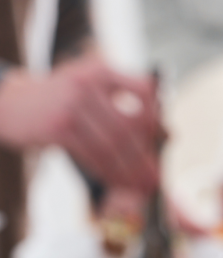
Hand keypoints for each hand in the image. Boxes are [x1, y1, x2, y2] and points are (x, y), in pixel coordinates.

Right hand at [0, 57, 160, 191]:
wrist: (7, 104)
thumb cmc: (58, 102)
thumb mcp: (89, 90)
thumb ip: (125, 107)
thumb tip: (171, 134)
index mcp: (102, 70)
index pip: (145, 90)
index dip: (159, 118)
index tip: (167, 141)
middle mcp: (89, 82)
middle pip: (130, 126)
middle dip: (146, 157)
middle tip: (156, 178)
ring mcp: (72, 104)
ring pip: (112, 145)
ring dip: (128, 171)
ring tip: (141, 187)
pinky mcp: (58, 126)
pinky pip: (91, 155)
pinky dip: (107, 173)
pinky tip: (116, 183)